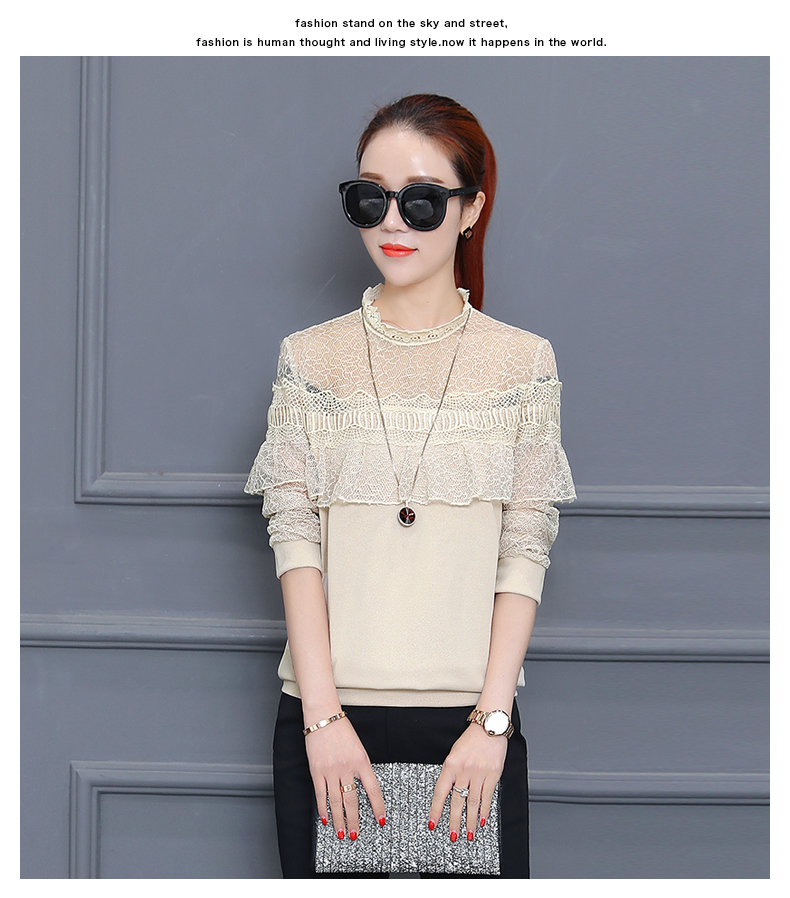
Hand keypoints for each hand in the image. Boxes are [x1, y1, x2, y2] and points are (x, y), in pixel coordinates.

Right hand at [305, 715, 385, 840]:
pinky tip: (325, 818)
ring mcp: (331, 770)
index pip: (372, 789)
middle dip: (354, 820)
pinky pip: (320, 794)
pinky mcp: (317, 770)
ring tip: (341, 833)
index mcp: (361, 761)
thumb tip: (361, 788)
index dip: (377, 807)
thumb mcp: (358, 748)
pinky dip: (323, 808)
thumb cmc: (341, 730)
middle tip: (355, 834)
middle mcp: (347, 767)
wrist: (324, 717)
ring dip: (338, 820)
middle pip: (352, 800)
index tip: (380, 819)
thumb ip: (360, 767)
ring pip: (335, 801)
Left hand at [428, 722, 506, 841]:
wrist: (489, 726)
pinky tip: (482, 820)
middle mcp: (464, 770)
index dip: (436, 809)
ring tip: (468, 834)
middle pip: (457, 801)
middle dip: (454, 821)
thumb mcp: (454, 753)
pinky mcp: (493, 774)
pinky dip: (485, 810)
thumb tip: (448, 793)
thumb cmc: (471, 739)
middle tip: (453, 835)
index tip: (433, 823)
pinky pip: (487, 796)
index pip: (440, 792)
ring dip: (470, 820)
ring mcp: (479, 773)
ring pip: (473, 802)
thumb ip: (451, 772)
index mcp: (451, 764)